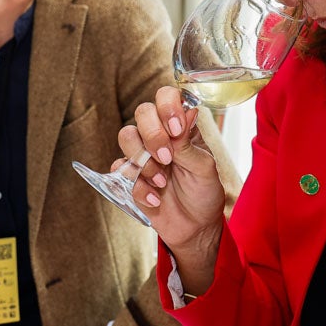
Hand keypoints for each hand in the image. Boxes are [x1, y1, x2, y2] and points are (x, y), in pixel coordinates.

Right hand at [115, 86, 224, 291]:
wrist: (195, 228)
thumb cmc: (204, 193)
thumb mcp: (204, 169)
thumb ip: (189, 143)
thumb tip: (187, 111)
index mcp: (181, 127)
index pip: (166, 97)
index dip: (167, 106)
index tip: (175, 129)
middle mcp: (159, 135)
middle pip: (141, 113)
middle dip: (152, 135)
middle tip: (167, 159)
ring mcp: (142, 154)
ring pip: (126, 137)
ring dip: (144, 161)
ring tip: (162, 182)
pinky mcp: (129, 176)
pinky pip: (120, 171)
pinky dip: (138, 187)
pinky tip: (155, 199)